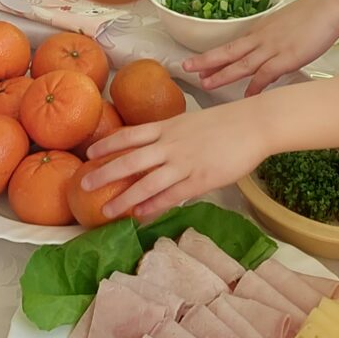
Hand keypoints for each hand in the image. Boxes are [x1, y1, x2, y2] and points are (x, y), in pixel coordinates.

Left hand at [83, 101, 260, 220]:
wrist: (254, 125)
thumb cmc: (225, 123)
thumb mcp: (191, 122)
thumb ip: (171, 134)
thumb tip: (155, 147)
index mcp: (167, 127)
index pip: (129, 135)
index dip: (107, 144)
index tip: (89, 153)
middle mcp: (170, 144)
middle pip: (130, 160)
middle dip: (105, 173)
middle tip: (84, 185)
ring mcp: (184, 163)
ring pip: (146, 182)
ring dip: (124, 198)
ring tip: (106, 211)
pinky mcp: (200, 179)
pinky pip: (171, 195)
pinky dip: (153, 206)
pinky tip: (140, 215)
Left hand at [184, 0, 338, 94]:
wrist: (330, 4)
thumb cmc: (312, 15)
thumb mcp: (286, 27)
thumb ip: (274, 42)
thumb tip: (269, 58)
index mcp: (259, 31)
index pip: (231, 45)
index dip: (212, 56)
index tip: (195, 64)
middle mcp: (261, 38)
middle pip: (228, 51)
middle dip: (206, 61)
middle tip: (185, 69)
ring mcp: (273, 48)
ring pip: (241, 63)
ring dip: (223, 74)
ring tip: (206, 84)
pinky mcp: (288, 57)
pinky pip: (266, 74)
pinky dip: (255, 86)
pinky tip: (247, 97)